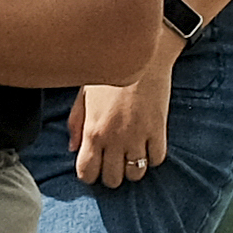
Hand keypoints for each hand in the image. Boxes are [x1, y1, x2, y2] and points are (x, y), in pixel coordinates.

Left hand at [73, 33, 179, 188]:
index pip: (87, 172)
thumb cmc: (111, 69)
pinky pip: (158, 159)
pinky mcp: (159, 129)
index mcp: (93, 130)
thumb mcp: (84, 93)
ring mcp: (139, 135)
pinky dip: (152, 158)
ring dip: (132, 169)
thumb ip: (76, 122)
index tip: (93, 165)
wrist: (145, 52)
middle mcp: (115, 138)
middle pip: (112, 179)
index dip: (89, 174)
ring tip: (131, 156)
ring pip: (136, 174)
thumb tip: (72, 147)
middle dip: (111, 174)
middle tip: (112, 162)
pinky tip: (147, 146)